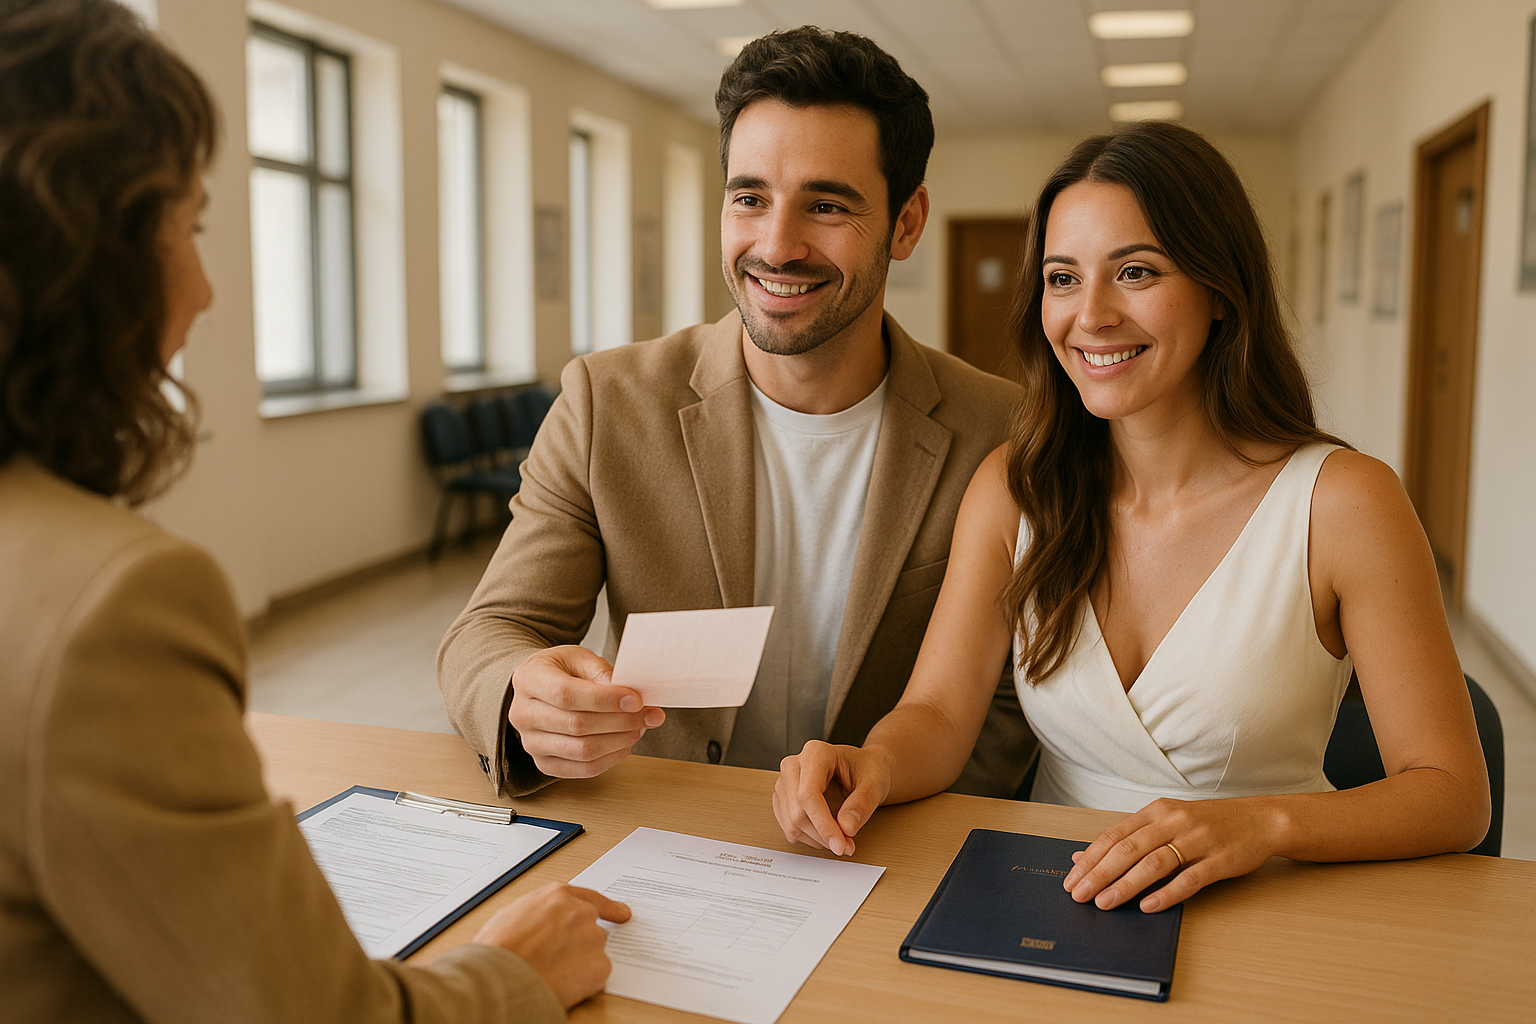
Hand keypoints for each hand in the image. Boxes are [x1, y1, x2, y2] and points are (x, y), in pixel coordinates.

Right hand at [474, 883, 629, 1007]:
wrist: (501, 978)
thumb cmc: (498, 950)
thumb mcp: (510, 915)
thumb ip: (536, 914)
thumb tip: (537, 924)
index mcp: (558, 896)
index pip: (591, 898)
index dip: (607, 908)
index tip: (621, 913)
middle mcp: (582, 913)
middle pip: (592, 929)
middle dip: (580, 944)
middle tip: (561, 960)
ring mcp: (594, 939)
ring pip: (594, 953)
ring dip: (580, 964)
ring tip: (553, 974)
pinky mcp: (600, 966)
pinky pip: (596, 976)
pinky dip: (584, 984)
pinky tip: (563, 986)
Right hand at [508, 646, 664, 778]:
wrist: (541, 687)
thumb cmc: (561, 670)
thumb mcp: (580, 657)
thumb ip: (601, 673)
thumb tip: (628, 696)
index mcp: (529, 679)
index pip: (566, 695)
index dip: (604, 700)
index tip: (636, 700)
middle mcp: (523, 714)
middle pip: (577, 725)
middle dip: (621, 721)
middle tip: (649, 714)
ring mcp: (531, 743)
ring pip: (582, 751)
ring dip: (619, 741)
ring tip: (640, 727)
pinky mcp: (544, 763)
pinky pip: (583, 769)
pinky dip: (611, 758)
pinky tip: (625, 743)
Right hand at [773, 741, 891, 855]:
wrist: (863, 769)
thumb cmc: (868, 770)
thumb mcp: (874, 784)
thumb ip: (862, 804)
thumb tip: (846, 828)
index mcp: (815, 753)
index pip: (808, 794)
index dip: (823, 824)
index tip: (840, 844)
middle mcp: (794, 765)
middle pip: (797, 812)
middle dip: (823, 835)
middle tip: (847, 845)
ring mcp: (785, 782)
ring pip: (791, 823)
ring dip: (817, 839)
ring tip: (841, 839)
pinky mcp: (783, 799)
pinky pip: (789, 827)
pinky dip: (810, 838)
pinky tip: (827, 833)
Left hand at [1062, 797, 1282, 912]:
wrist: (1260, 820)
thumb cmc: (1207, 824)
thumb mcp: (1166, 822)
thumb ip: (1129, 838)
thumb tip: (1083, 856)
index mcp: (1156, 812)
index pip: (1114, 836)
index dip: (1089, 858)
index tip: (1070, 879)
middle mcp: (1173, 822)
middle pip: (1129, 850)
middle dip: (1099, 874)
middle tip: (1079, 895)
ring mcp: (1197, 840)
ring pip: (1154, 863)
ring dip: (1126, 885)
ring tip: (1105, 903)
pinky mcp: (1220, 859)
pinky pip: (1189, 878)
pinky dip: (1167, 893)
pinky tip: (1148, 906)